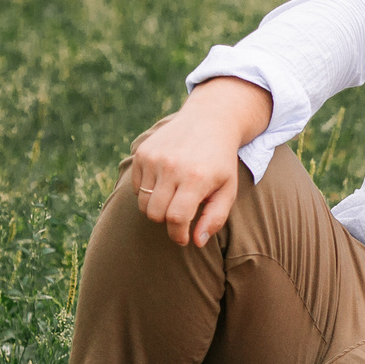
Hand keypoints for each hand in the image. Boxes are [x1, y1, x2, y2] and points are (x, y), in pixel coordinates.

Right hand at [130, 77, 268, 246]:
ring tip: (174, 197)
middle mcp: (172, 167)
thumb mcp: (228, 189)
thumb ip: (215, 218)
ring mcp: (154, 158)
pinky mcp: (143, 152)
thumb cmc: (221, 161)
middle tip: (180, 216)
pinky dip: (148, 191)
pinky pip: (137, 186)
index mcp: (196, 178)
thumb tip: (196, 242)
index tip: (183, 238)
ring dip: (156, 207)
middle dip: (166, 222)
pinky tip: (165, 181)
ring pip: (143, 202)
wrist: (210, 120)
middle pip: (155, 214)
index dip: (178, 235)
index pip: (176, 219)